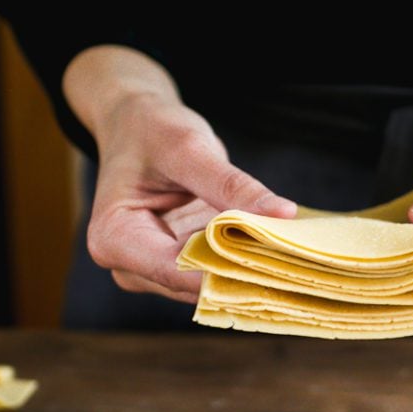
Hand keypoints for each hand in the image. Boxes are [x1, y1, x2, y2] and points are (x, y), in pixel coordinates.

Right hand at [63, 46, 296, 301]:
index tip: (278, 266)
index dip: (227, 270)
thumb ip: (233, 185)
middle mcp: (129, 267)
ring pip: (211, 285)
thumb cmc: (152, 131)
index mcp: (115, 239)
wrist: (137, 126)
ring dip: (249, 269)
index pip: (177, 270)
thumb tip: (283, 214)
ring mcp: (154, 273)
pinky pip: (216, 273)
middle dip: (243, 270)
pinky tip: (276, 249)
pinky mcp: (178, 269)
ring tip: (291, 251)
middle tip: (298, 258)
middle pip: (195, 284)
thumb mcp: (190, 149)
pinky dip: (245, 262)